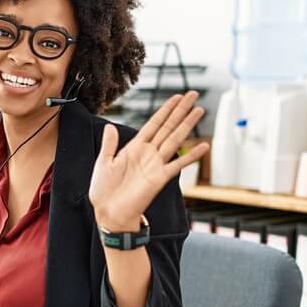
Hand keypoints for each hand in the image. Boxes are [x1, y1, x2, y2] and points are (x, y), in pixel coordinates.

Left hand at [89, 92, 208, 230]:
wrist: (108, 212)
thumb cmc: (104, 191)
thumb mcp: (104, 162)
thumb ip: (109, 144)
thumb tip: (109, 125)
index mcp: (134, 147)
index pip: (154, 123)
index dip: (165, 110)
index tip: (177, 97)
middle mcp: (148, 153)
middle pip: (168, 127)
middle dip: (181, 110)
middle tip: (194, 94)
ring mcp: (156, 165)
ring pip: (174, 140)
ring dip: (187, 125)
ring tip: (200, 111)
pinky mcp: (160, 178)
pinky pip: (177, 164)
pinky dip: (190, 155)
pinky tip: (203, 146)